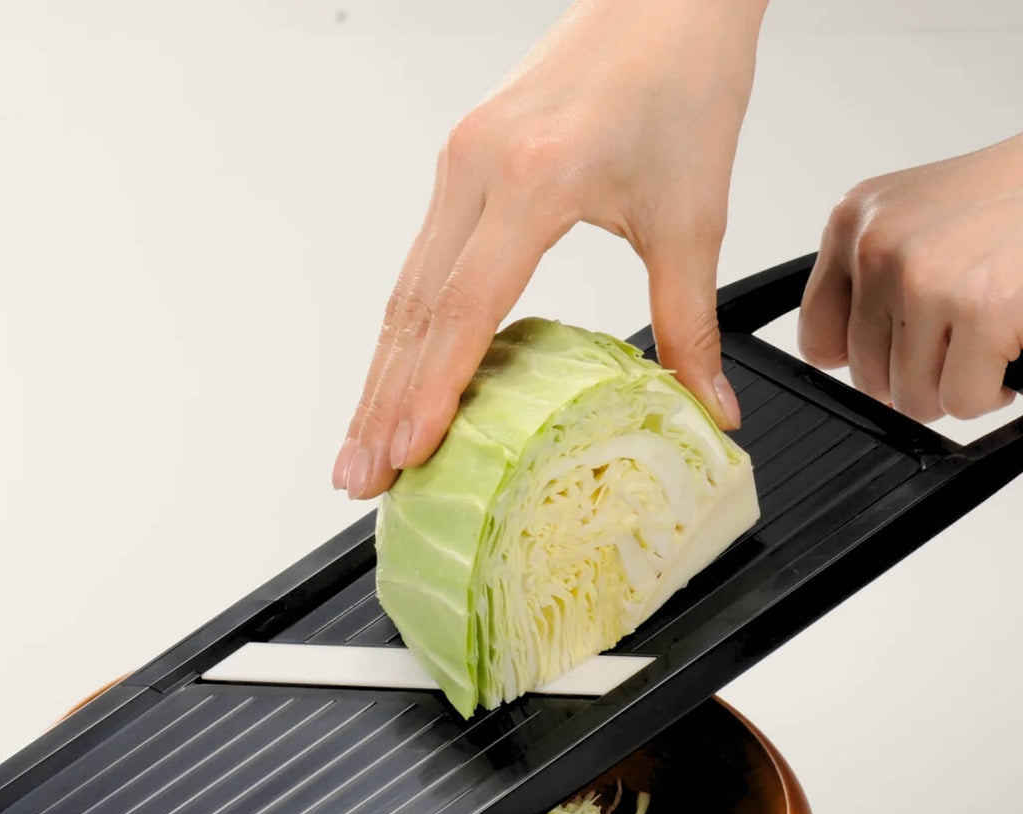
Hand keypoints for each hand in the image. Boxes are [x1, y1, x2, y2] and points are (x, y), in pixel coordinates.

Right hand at [335, 0, 768, 497]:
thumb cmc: (682, 77)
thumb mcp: (694, 216)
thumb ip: (691, 325)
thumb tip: (710, 410)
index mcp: (535, 177)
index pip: (465, 308)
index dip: (431, 391)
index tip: (408, 454)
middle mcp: (478, 166)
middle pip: (413, 309)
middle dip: (381, 404)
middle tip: (361, 478)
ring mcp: (460, 161)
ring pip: (406, 289)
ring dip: (380, 374)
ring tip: (363, 447)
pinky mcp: (463, 161)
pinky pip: (421, 261)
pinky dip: (406, 331)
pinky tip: (397, 378)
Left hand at [799, 135, 1022, 422]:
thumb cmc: (1002, 203)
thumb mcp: (911, 219)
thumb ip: (868, 279)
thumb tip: (844, 358)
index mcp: (853, 222)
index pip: (818, 340)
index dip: (864, 359)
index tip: (896, 351)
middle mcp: (880, 248)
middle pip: (867, 379)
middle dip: (918, 375)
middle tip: (956, 343)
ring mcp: (927, 281)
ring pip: (912, 398)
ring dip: (953, 386)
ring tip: (981, 343)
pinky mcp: (981, 311)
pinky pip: (962, 401)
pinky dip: (989, 392)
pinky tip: (1003, 351)